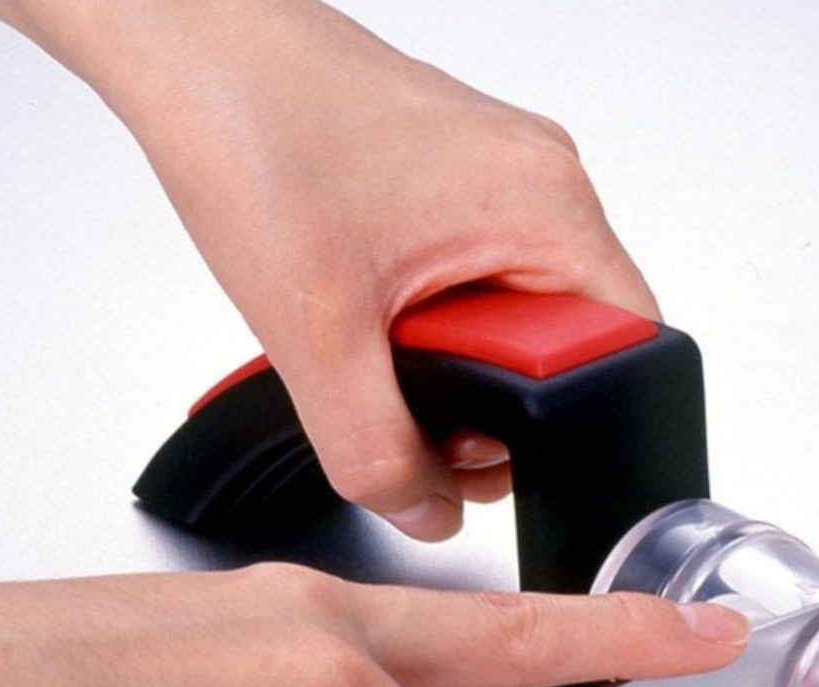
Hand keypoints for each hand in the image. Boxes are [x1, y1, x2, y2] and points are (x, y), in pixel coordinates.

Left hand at [0, 0, 658, 538]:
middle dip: (486, 400)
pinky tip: (367, 308)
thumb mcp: (316, 332)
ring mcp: (498, 181)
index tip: (480, 440)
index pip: (622, 352)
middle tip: (410, 395)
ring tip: (374, 335)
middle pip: (565, 349)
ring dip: (448, 360)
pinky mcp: (452, 186)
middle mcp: (538, 186)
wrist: (195, 45)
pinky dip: (427, 322)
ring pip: (512, 322)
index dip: (559, 424)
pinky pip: (473, 285)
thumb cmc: (254, 131)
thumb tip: (423, 509)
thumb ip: (377, 447)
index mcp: (544, 207)